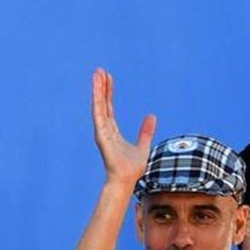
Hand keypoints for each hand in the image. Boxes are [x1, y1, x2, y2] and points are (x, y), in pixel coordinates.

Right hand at [91, 68, 155, 184]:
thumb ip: (146, 131)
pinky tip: (98, 89)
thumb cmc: (132, 167)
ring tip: (97, 74)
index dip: (108, 92)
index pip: (109, 107)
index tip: (108, 78)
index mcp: (112, 130)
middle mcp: (105, 129)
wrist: (127, 178)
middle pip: (103, 103)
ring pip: (99, 105)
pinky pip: (99, 114)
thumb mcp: (143, 145)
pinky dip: (98, 100)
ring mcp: (102, 131)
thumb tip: (152, 116)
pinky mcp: (101, 134)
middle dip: (101, 87)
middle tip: (100, 71)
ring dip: (97, 90)